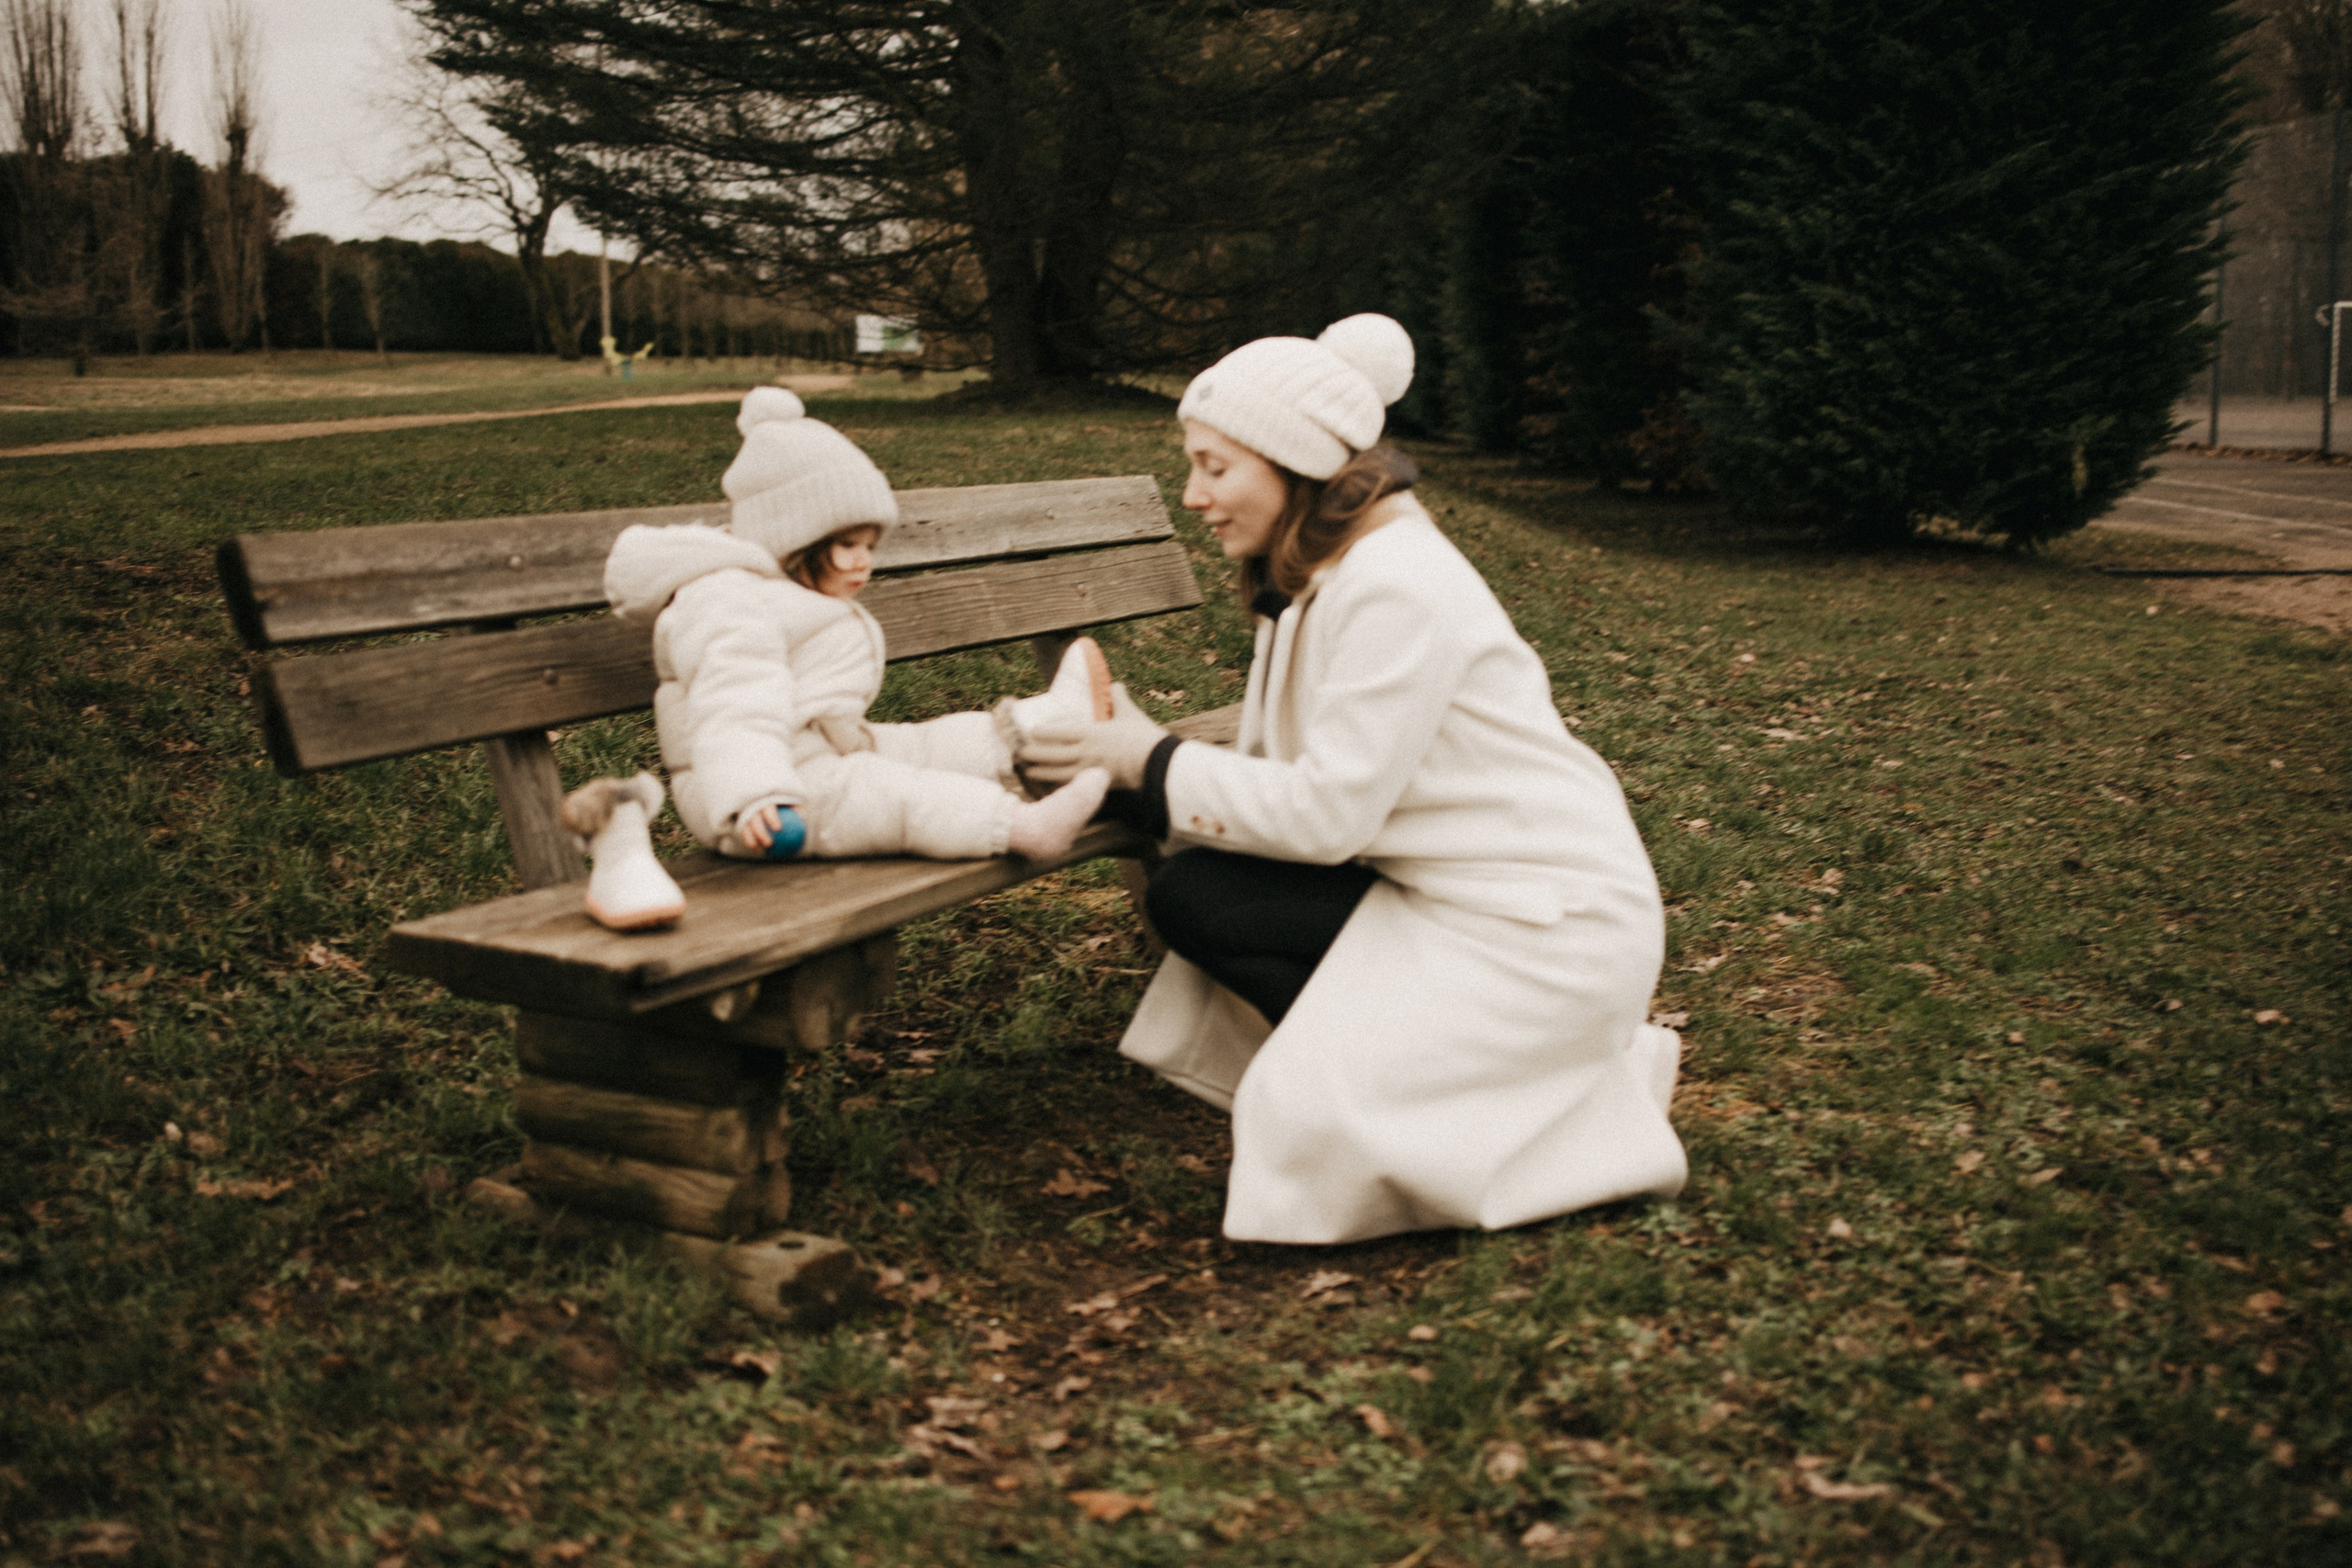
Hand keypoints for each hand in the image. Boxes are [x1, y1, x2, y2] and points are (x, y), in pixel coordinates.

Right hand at [736, 800, 807, 857]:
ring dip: (752, 839)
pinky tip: (758, 851)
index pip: (767, 808)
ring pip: (746, 827)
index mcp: (766, 799)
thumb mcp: (793, 803)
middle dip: (760, 832)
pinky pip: (745, 833)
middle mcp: (754, 805)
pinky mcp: (742, 821)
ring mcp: (746, 813)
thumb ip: (797, 809)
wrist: (768, 800)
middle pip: (754, 819)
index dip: (771, 817)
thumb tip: (803, 818)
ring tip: (761, 850)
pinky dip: (750, 841)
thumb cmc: (785, 803)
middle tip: (769, 843)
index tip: (778, 828)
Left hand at [1020, 683, 1167, 790]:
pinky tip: (1051, 787)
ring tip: (1028, 772)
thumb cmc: (1143, 736)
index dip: (1042, 733)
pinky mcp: (1098, 784)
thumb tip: (1115, 684)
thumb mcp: (1130, 713)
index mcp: (1091, 733)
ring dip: (1041, 773)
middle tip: (1020, 753)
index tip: (1031, 731)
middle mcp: (1086, 752)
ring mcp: (1091, 770)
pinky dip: (1060, 787)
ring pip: (1058, 774)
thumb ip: (1119, 698)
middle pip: (1053, 755)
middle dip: (1034, 754)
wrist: (1158, 763)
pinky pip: (1073, 786)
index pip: (1059, 733)